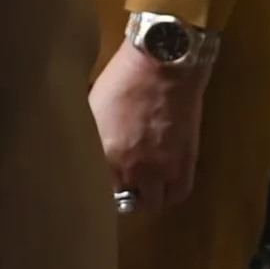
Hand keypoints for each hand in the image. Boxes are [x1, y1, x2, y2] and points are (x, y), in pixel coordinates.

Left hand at [89, 40, 208, 210]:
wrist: (163, 66)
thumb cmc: (120, 80)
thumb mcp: (92, 110)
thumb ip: (90, 137)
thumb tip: (84, 149)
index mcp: (102, 156)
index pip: (94, 190)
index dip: (93, 188)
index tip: (91, 182)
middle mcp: (131, 171)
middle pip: (124, 202)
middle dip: (120, 196)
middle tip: (117, 186)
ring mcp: (161, 170)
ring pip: (153, 202)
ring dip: (146, 197)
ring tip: (140, 186)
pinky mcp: (185, 163)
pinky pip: (179, 193)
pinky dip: (170, 192)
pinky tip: (164, 183)